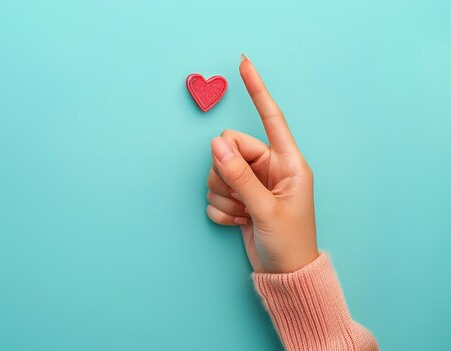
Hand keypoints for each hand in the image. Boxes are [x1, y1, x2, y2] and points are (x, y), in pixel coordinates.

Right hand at [206, 55, 317, 272]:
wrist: (285, 274)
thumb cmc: (290, 242)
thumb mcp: (266, 209)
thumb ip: (240, 176)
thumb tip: (216, 144)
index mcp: (286, 162)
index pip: (270, 117)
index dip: (257, 90)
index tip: (244, 63)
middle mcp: (267, 168)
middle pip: (229, 148)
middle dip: (226, 174)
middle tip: (241, 198)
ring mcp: (251, 183)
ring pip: (217, 172)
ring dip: (224, 197)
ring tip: (244, 215)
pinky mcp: (237, 199)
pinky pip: (214, 194)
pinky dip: (221, 211)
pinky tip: (239, 223)